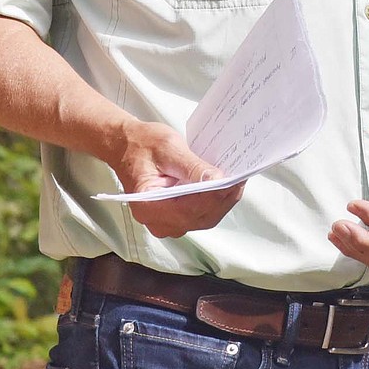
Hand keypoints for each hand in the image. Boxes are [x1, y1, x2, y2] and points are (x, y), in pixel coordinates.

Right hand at [110, 119, 244, 238]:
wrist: (126, 146)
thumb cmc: (143, 144)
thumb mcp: (167, 148)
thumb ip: (192, 167)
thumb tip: (218, 180)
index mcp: (148, 205)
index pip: (189, 208)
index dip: (214, 196)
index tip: (234, 181)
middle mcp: (156, 221)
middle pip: (199, 217)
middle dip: (223, 199)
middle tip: (242, 178)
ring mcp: (165, 223)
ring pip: (203, 219)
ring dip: (221, 201)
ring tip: (237, 181)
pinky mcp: (174, 218)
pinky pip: (199, 215)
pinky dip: (213, 202)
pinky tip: (224, 187)